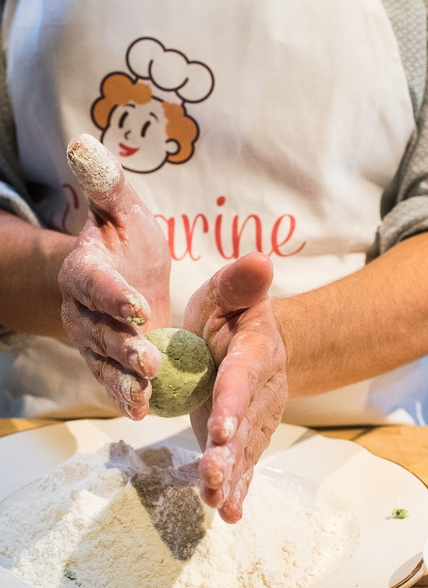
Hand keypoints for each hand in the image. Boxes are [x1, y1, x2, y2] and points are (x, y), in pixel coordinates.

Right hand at [58, 134, 170, 418]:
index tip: (136, 306)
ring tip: (146, 394)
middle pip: (99, 330)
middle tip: (148, 361)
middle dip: (123, 346)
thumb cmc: (126, 242)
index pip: (94, 282)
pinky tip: (143, 410)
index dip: (111, 295)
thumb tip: (83, 142)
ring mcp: (92, 340)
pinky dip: (125, 396)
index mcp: (86, 269)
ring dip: (124, 379)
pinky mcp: (107, 362)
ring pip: (104, 361)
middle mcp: (82, 309)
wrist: (120, 278)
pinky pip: (112, 380)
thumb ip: (107, 185)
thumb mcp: (123, 210)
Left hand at [184, 252, 288, 522]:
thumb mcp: (227, 292)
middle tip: (214, 475)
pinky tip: (229, 514)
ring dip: (233, 476)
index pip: (243, 377)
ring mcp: (257, 418)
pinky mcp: (247, 437)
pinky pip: (245, 463)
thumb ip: (240, 282)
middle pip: (248, 423)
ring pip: (247, 449)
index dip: (234, 401)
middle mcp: (262, 390)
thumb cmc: (231, 314)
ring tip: (218, 502)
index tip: (222, 427)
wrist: (251, 343)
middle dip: (231, 452)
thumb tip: (260, 260)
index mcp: (254, 351)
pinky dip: (238, 488)